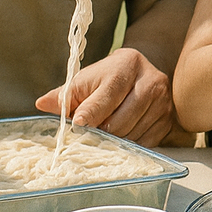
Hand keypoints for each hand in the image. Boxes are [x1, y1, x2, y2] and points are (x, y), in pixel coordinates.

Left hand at [35, 47, 173, 146]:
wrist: (139, 73)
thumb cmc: (107, 78)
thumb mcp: (86, 80)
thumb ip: (66, 94)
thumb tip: (42, 104)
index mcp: (127, 64)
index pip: (108, 94)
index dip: (91, 112)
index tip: (78, 125)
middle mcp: (152, 81)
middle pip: (120, 120)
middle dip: (100, 132)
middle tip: (87, 135)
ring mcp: (163, 102)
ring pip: (132, 135)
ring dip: (113, 141)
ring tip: (103, 135)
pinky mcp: (168, 120)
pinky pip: (145, 143)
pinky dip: (128, 146)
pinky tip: (120, 138)